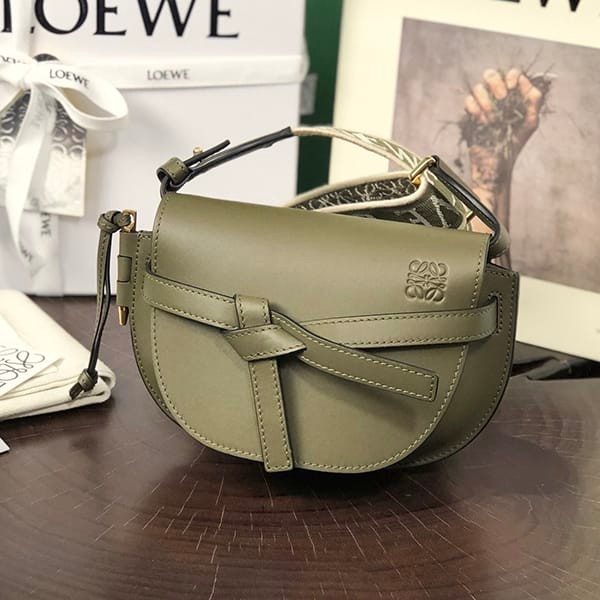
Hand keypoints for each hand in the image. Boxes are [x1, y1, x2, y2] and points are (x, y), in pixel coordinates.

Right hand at [464, 68, 542, 194]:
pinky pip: (468, 102)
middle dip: (496, 83)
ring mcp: (482, 104)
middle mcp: (497, 97)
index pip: (512, 74)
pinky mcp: (470, 114)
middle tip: (502, 97)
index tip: (512, 88)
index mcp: (514, 95)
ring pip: (478, 88)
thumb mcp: (530, 123)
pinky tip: (483, 123)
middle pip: (491, 74)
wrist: (496, 162)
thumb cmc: (514, 144)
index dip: (512, 76)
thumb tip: (528, 84)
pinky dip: (475, 110)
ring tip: (492, 118)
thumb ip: (534, 102)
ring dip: (485, 101)